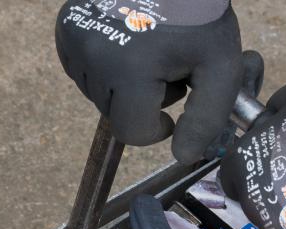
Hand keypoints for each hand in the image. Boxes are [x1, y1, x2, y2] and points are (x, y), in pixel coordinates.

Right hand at [56, 0, 242, 163]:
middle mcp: (93, 58)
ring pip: (98, 92)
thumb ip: (206, 117)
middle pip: (115, 113)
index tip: (177, 99)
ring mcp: (75, 39)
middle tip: (169, 65)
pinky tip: (128, 41)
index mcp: (129, 71)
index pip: (132, 132)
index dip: (158, 126)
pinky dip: (105, 66)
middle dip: (145, 100)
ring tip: (150, 50)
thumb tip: (183, 157)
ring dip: (125, 84)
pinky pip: (82, 69)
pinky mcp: (66, 26)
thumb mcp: (219, 65)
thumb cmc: (199, 12)